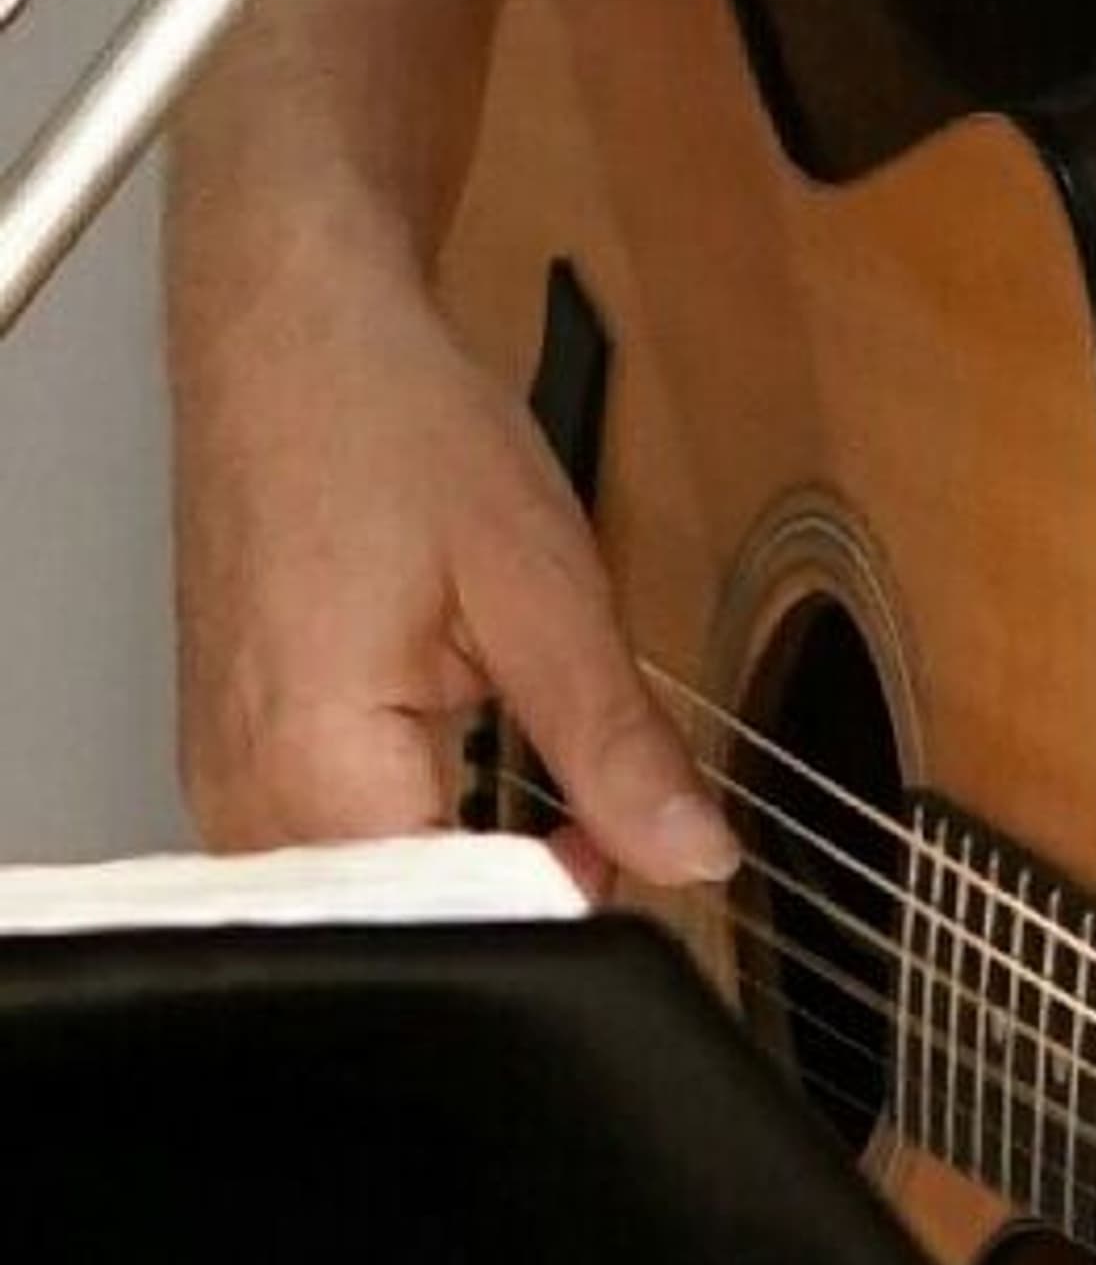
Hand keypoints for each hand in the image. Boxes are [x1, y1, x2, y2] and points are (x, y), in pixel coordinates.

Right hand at [172, 203, 733, 884]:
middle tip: (601, 798)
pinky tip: (474, 756)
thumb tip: (693, 854)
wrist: (296, 339)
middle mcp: (245, 799)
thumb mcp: (546, 587)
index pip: (453, 925)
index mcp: (312, 769)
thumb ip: (616, 741)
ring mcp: (233, 784)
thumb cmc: (391, 430)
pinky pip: (341, 839)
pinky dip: (427, 816)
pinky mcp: (246, 758)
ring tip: (538, 760)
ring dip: (476, 848)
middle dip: (524, 883)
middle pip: (409, 923)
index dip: (567, 904)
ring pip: (379, 889)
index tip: (637, 844)